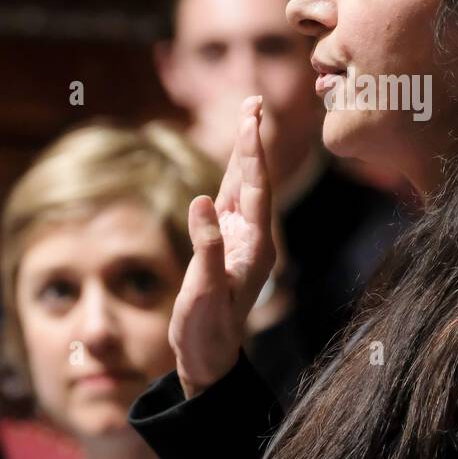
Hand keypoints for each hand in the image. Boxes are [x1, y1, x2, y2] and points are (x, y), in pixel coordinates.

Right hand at [170, 95, 275, 397]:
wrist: (209, 356)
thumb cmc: (207, 328)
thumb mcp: (205, 290)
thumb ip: (207, 245)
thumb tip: (202, 201)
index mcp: (256, 245)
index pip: (256, 188)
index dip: (253, 152)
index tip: (253, 119)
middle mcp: (253, 237)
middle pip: (254, 179)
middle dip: (253, 140)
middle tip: (254, 102)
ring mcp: (241, 240)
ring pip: (243, 187)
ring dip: (244, 153)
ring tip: (249, 118)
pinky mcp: (227, 245)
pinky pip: (230, 202)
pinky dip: (231, 176)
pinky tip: (233, 161)